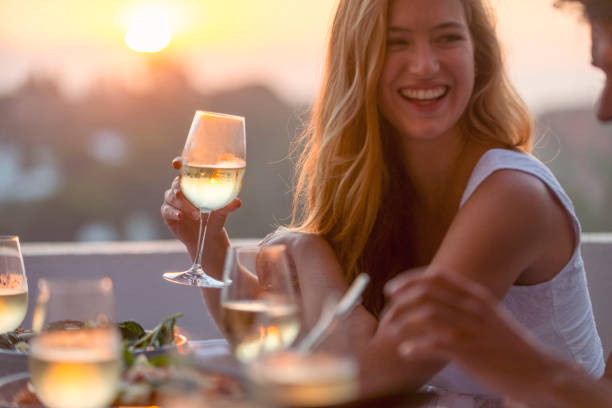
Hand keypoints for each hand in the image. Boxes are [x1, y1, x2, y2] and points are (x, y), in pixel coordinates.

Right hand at [161, 157, 240, 259]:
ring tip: (196, 214)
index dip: (179, 163)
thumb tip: (237, 202)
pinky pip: (167, 210)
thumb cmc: (215, 217)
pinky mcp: (168, 213)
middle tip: (192, 198)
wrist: (207, 236)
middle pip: (176, 183)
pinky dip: (174, 212)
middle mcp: (181, 190)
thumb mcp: (222, 211)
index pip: (183, 169)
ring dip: (184, 205)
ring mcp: (173, 201)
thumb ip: (228, 205)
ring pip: (172, 196)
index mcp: (193, 183)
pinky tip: (181, 216)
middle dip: (182, 189)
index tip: (177, 163)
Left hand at [383, 271, 570, 400]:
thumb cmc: (506, 344)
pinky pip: (433, 344)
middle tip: (387, 311)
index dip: (409, 279)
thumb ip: (463, 305)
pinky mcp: (470, 352)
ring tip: (391, 331)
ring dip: (402, 322)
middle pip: (426, 293)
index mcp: (476, 296)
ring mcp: (471, 329)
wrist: (538, 371)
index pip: (437, 277)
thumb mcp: (488, 316)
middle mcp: (473, 308)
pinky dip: (414, 347)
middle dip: (400, 300)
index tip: (392, 288)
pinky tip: (405, 352)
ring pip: (426, 315)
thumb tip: (430, 299)